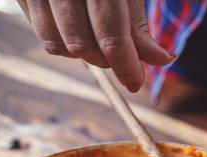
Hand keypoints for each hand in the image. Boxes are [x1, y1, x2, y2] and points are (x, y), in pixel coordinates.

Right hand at [17, 0, 174, 91]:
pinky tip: (80, 30)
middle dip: (107, 60)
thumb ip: (139, 24)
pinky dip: (66, 44)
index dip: (125, 64)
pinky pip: (44, 36)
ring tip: (101, 40)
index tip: (136, 82)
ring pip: (59, 46)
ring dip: (85, 55)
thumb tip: (162, 61)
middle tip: (123, 56)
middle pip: (82, 44)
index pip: (110, 34)